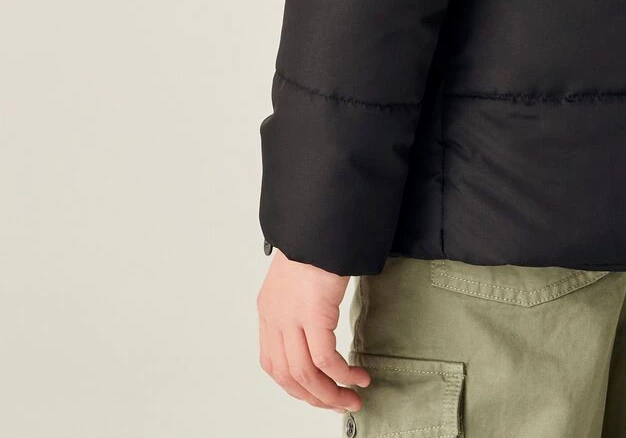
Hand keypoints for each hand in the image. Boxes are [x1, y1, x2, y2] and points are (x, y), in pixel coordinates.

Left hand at [257, 247, 372, 411]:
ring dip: (330, 393)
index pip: (273, 364)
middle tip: (339, 403)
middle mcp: (275, 317)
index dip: (295, 385)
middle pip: (288, 376)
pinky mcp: (313, 313)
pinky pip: (326, 359)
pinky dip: (342, 375)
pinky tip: (357, 377)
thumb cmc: (317, 245)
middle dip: (315, 397)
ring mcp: (292, 316)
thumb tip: (317, 330)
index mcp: (268, 310)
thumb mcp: (297, 279)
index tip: (317, 392)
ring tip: (352, 398)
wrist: (322, 222)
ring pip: (306, 374)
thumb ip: (299, 306)